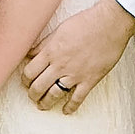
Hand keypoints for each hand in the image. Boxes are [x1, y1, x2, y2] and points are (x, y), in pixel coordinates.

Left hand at [20, 0, 134, 113]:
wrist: (110, 24)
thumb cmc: (85, 22)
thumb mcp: (59, 30)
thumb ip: (43, 44)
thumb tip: (30, 53)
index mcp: (50, 51)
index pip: (30, 71)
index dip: (25, 79)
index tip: (25, 81)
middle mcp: (60, 65)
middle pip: (39, 86)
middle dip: (32, 94)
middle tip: (32, 96)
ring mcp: (75, 74)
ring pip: (54, 94)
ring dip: (46, 102)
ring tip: (42, 106)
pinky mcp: (90, 79)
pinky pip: (77, 98)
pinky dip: (71, 107)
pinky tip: (66, 111)